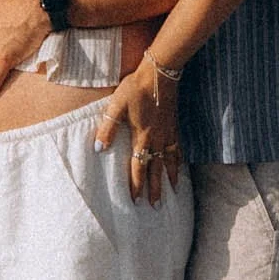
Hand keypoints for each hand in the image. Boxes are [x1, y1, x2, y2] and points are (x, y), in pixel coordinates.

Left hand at [95, 57, 182, 205]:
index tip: (136, 201)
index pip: (138, 166)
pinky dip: (179, 160)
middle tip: (156, 206)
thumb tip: (99, 148)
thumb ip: (108, 128)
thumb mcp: (116, 106)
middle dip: (155, 189)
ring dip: (170, 177)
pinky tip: (179, 165)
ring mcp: (168, 133)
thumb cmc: (135, 88)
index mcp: (142, 136)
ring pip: (170, 161)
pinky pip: (177, 148)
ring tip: (173, 191)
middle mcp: (157, 139)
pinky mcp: (174, 125)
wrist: (159, 73)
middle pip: (156, 169)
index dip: (137, 184)